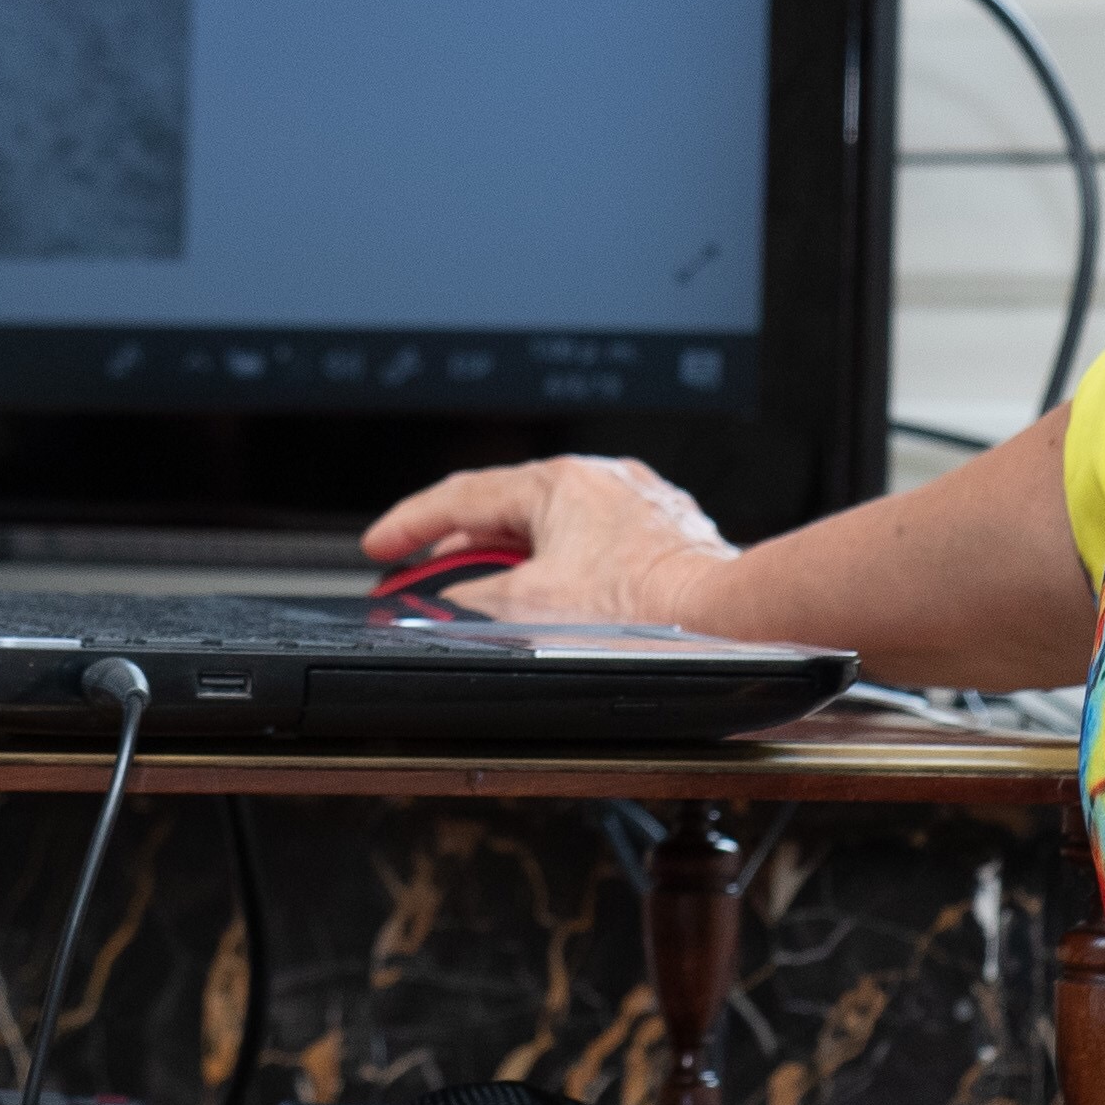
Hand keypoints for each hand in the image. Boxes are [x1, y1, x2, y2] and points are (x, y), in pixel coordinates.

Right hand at [361, 456, 742, 628]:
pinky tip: (558, 603)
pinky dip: (562, 569)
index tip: (380, 545)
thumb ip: (471, 601)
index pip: (463, 496)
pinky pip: (595, 546)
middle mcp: (602, 481)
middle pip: (508, 509)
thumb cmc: (643, 612)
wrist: (724, 623)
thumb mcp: (527, 609)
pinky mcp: (666, 535)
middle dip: (460, 545)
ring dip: (514, 560)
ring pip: (554, 528)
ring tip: (488, 597)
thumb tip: (450, 604)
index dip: (410, 524)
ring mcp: (638, 506)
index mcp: (560, 482)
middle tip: (423, 574)